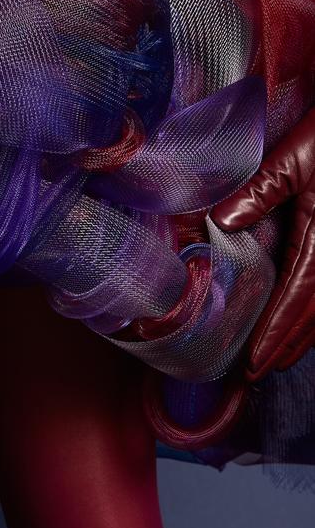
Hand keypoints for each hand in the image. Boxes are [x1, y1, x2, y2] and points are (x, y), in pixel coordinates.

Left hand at [211, 107, 314, 379]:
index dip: (277, 333)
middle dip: (287, 345)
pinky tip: (303, 320)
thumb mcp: (298, 154)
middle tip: (257, 373)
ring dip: (304, 334)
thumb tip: (224, 221)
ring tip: (278, 358)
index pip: (299, 297)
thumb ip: (262, 188)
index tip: (256, 362)